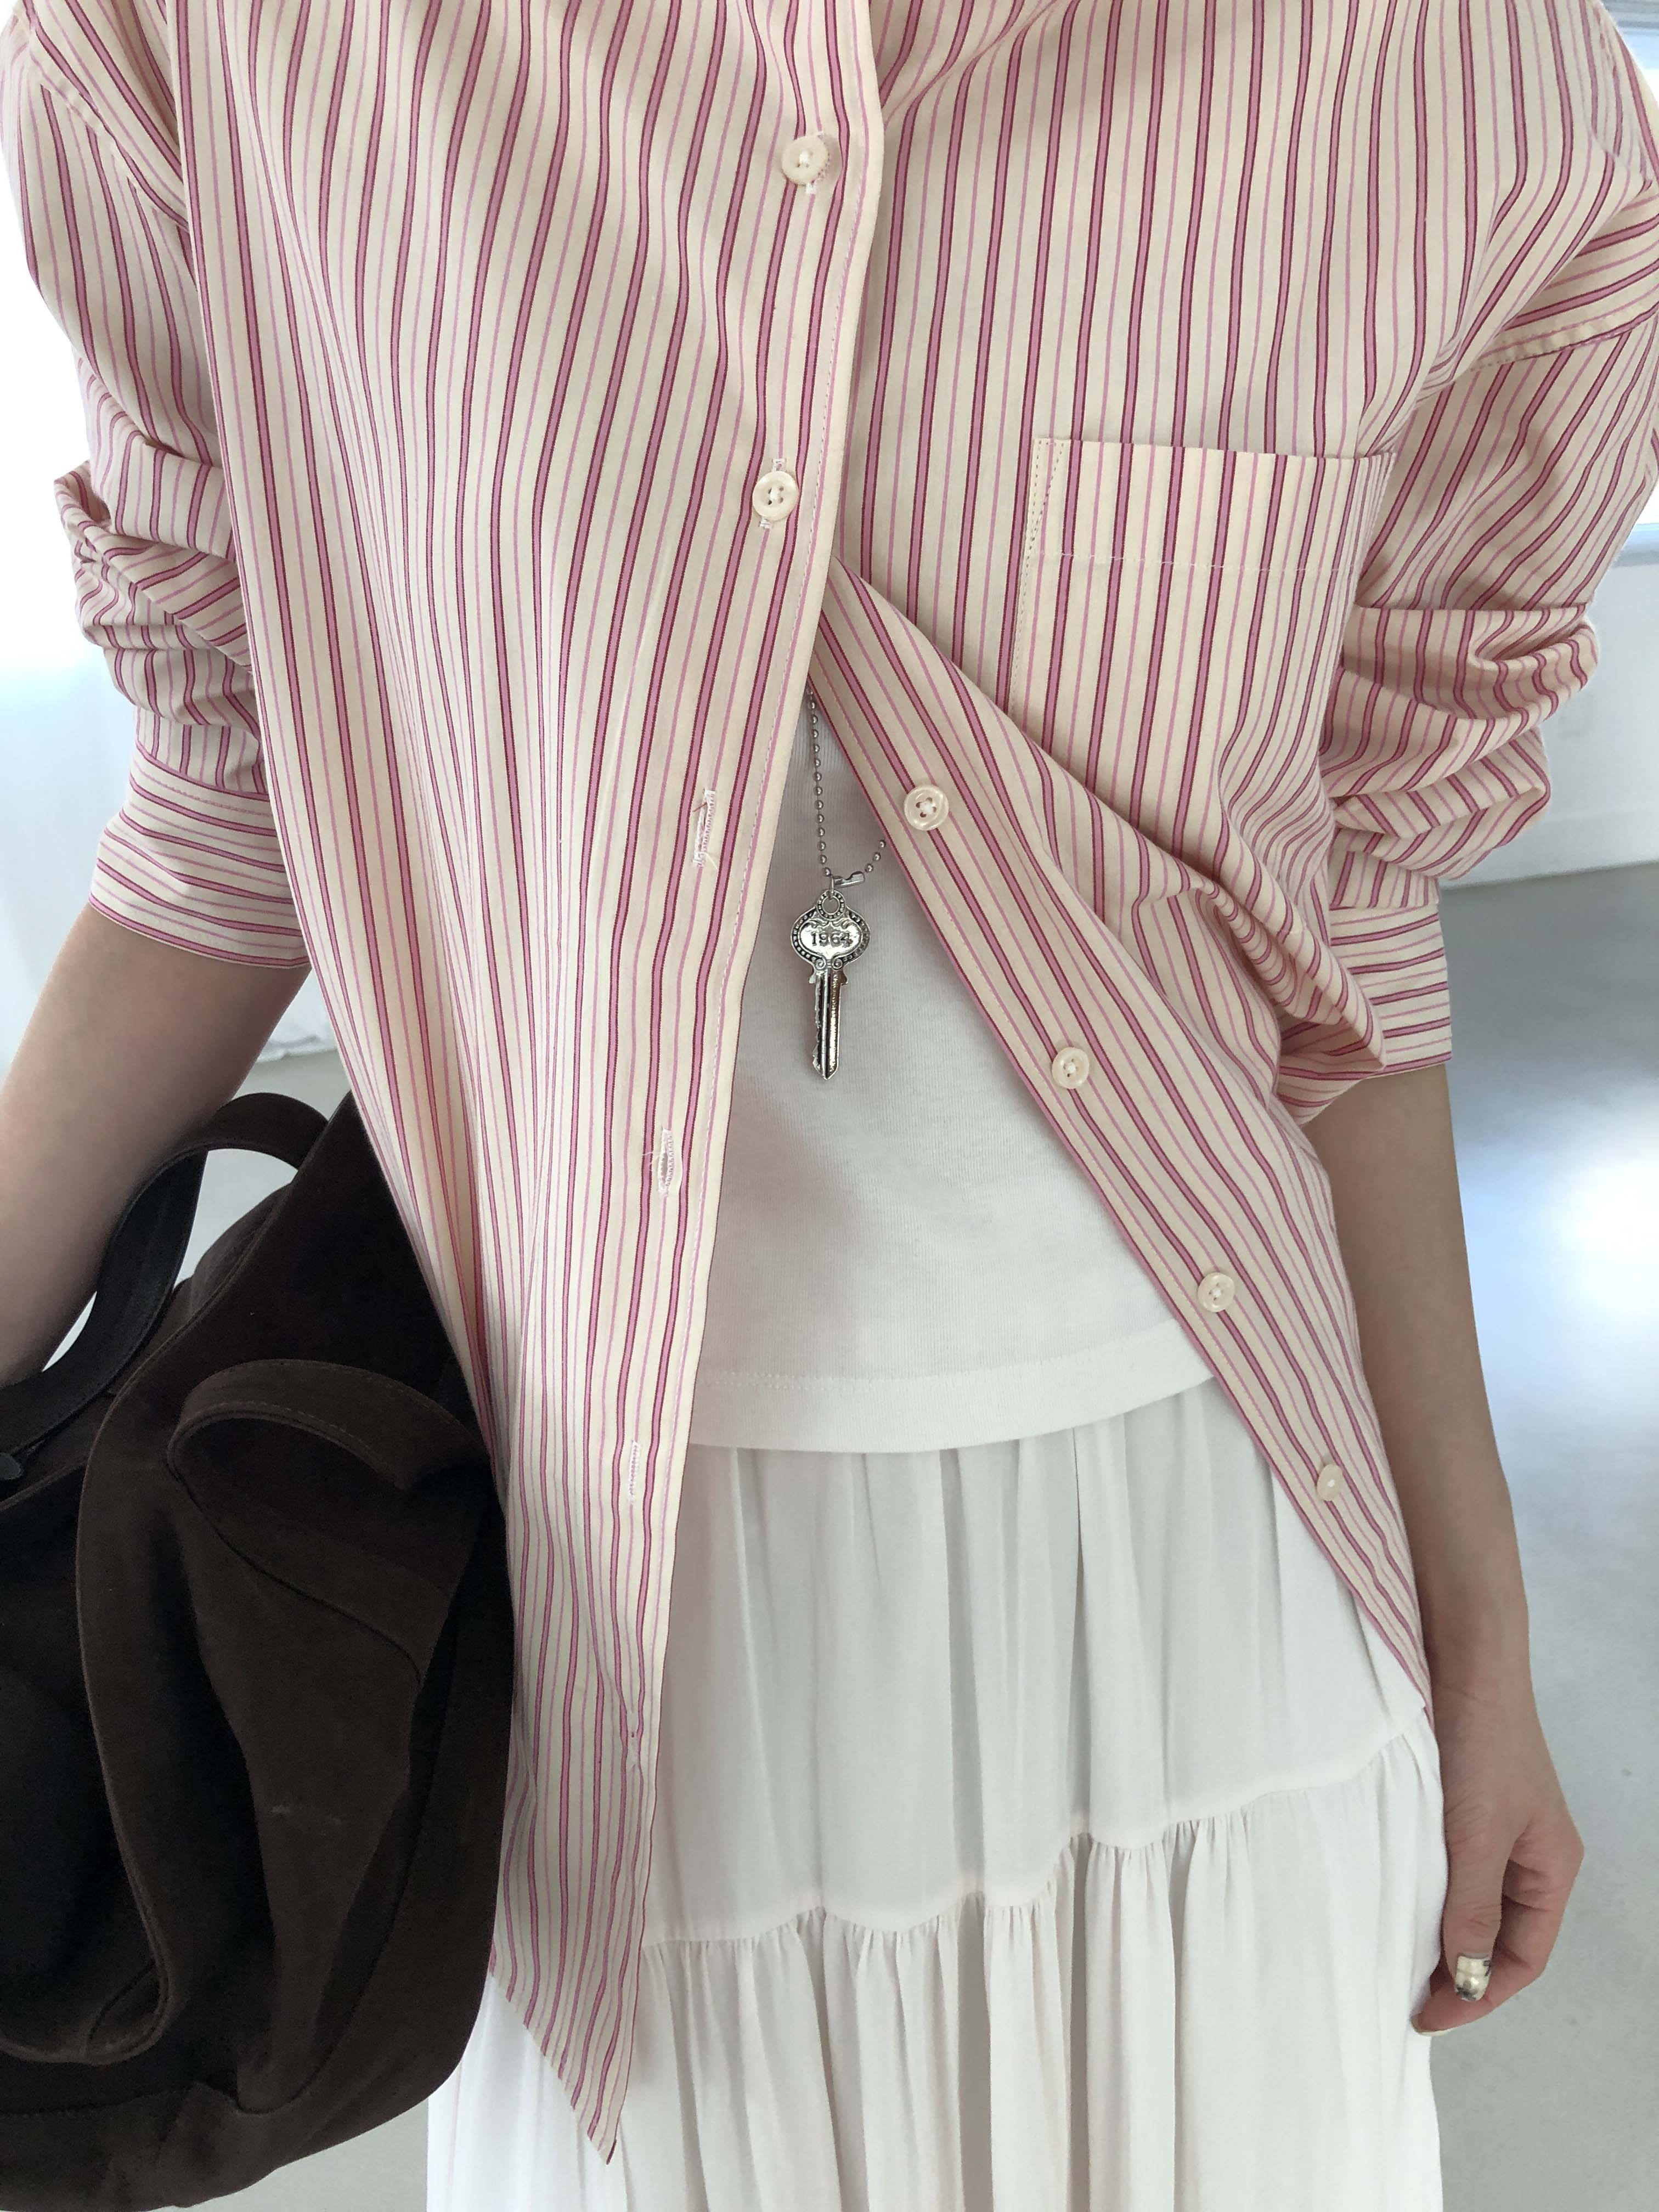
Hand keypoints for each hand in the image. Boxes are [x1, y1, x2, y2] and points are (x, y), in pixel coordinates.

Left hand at [1411, 1651, 1583, 2033]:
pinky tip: (1390, 1900)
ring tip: (1392, 1958)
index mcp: (1550, 1868)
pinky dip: (1422, 1891)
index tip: (1424, 2015)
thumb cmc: (1481, 1740)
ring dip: (1436, 1933)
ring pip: (1467, 1902)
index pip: (1524, 1958)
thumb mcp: (1476, 1833)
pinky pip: (1445, 1867)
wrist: (1462, 1655)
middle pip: (1498, 1937)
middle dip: (1458, 1971)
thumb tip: (1468, 1978)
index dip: (1478, 1995)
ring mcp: (1493, 1828)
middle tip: (1401, 1995)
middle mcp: (1527, 1854)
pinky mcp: (1458, 1804)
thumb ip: (1472, 1906)